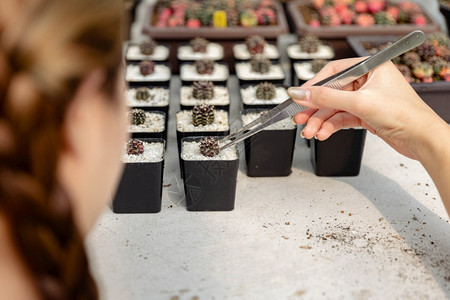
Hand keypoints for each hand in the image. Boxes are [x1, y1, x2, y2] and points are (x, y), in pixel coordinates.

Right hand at [287, 57, 445, 159]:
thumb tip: (300, 93)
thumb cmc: (403, 114)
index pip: (333, 72)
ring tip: (310, 131)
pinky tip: (323, 133)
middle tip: (299, 118)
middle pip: (331, 92)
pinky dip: (331, 126)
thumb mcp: (359, 103)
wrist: (422, 139)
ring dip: (321, 121)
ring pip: (335, 108)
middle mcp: (368, 81)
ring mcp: (366, 98)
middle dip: (315, 108)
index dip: (314, 86)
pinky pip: (342, 118)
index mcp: (371, 67)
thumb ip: (326, 98)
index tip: (298, 97)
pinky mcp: (366, 114)